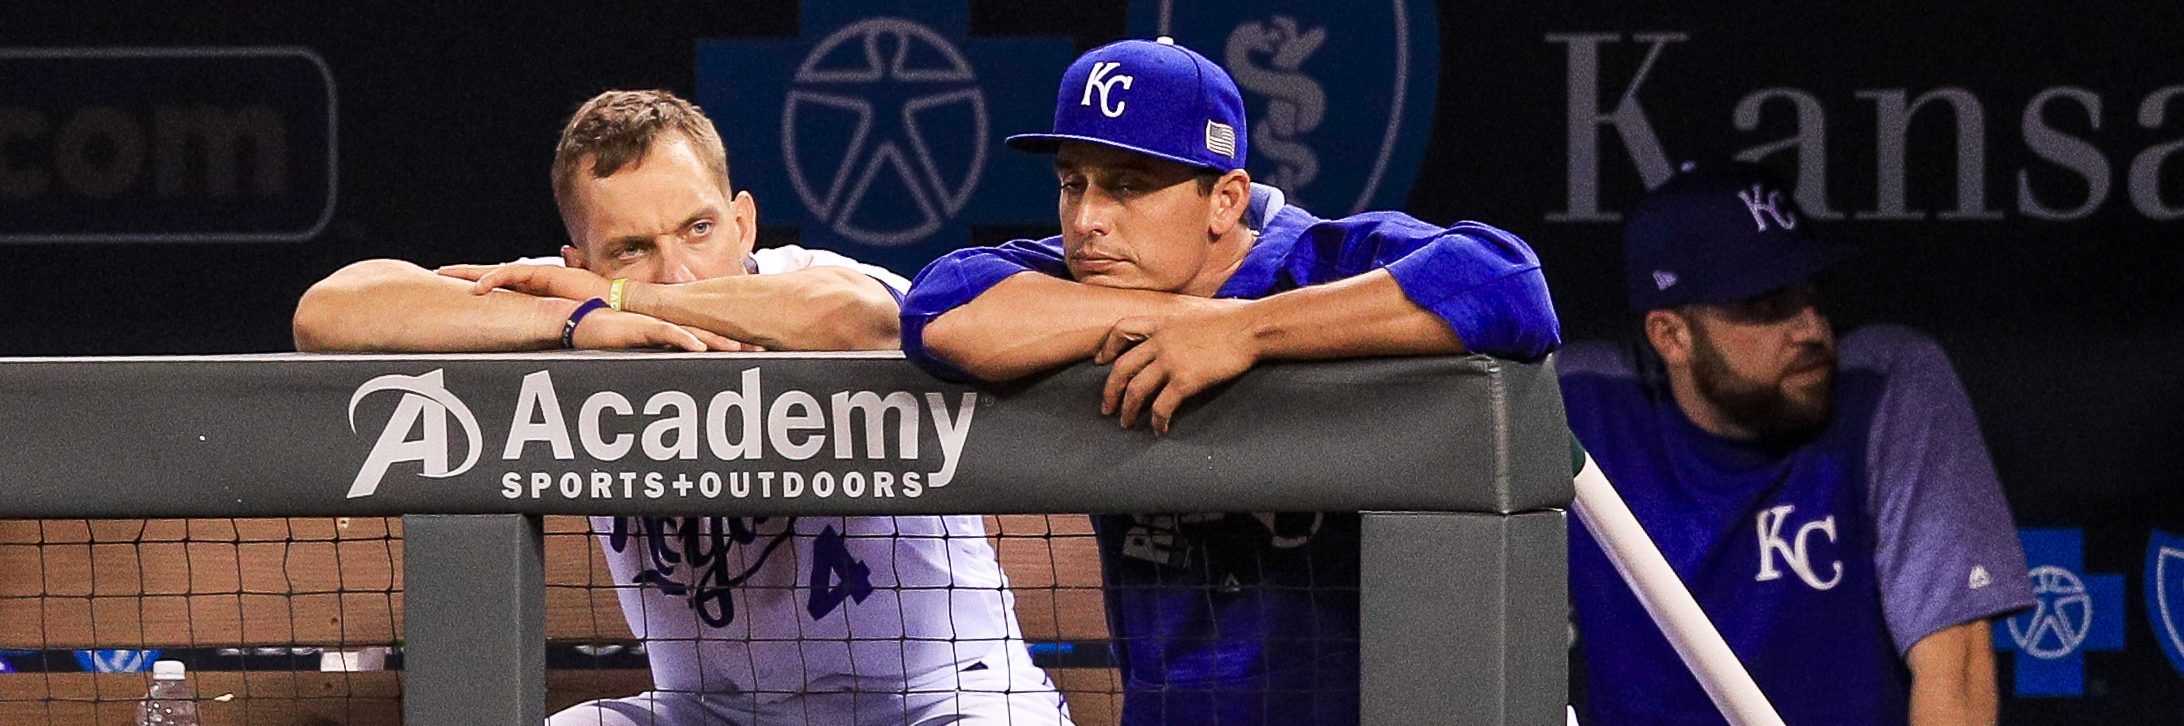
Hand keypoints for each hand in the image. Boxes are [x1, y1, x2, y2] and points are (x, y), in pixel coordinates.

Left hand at [439, 263, 610, 301]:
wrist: (617, 305)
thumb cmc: (596, 312)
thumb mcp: (566, 316)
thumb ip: (551, 315)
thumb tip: (545, 322)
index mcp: (537, 290)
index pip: (504, 283)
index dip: (482, 282)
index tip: (461, 287)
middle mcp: (535, 281)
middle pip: (494, 273)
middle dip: (467, 272)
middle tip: (441, 272)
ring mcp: (539, 276)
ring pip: (497, 271)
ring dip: (471, 273)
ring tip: (447, 274)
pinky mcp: (544, 274)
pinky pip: (512, 274)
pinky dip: (493, 280)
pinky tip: (477, 289)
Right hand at [572, 309, 759, 351]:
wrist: (583, 324)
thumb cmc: (611, 339)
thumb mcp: (642, 354)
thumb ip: (660, 359)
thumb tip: (677, 377)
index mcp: (672, 335)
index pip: (708, 340)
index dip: (732, 346)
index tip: (756, 353)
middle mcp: (670, 329)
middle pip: (709, 336)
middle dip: (735, 344)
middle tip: (761, 351)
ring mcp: (657, 327)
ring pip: (694, 334)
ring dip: (717, 342)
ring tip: (739, 349)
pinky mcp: (641, 328)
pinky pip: (666, 334)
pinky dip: (683, 340)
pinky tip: (699, 347)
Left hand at [1095, 302, 1261, 433]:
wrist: (1250, 329)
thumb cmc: (1232, 323)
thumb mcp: (1195, 316)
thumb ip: (1179, 328)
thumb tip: (1177, 341)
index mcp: (1162, 324)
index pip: (1122, 329)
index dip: (1107, 347)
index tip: (1100, 361)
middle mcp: (1160, 342)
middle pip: (1122, 368)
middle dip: (1110, 390)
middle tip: (1106, 408)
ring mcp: (1171, 361)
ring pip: (1136, 390)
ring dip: (1127, 410)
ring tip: (1125, 422)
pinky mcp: (1185, 380)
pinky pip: (1161, 406)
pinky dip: (1156, 421)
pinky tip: (1159, 429)